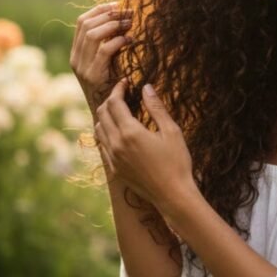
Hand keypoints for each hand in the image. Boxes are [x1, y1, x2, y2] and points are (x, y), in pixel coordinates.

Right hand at [70, 2, 131, 114]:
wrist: (107, 115)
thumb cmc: (112, 87)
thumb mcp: (109, 63)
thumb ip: (110, 45)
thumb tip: (125, 21)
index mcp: (77, 52)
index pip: (81, 22)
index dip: (99, 10)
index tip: (118, 5)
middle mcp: (76, 58)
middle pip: (86, 24)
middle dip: (109, 14)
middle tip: (129, 13)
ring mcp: (82, 67)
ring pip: (92, 34)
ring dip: (114, 25)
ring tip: (130, 24)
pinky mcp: (93, 75)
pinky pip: (104, 50)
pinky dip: (118, 41)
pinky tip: (130, 40)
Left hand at [94, 79, 195, 213]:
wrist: (173, 195)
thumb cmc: (177, 162)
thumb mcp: (171, 131)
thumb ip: (156, 108)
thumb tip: (146, 87)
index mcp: (130, 132)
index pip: (114, 103)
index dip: (118, 89)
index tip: (126, 82)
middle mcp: (116, 144)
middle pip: (102, 113)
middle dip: (110, 99)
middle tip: (123, 93)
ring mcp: (113, 158)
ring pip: (98, 129)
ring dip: (105, 116)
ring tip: (119, 110)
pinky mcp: (115, 170)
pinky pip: (103, 145)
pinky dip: (106, 132)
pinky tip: (119, 131)